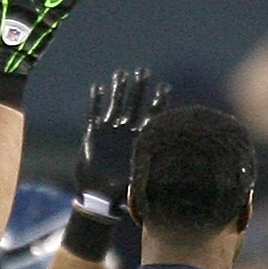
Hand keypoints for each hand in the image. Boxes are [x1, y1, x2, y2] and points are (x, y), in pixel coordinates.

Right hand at [73, 67, 164, 217]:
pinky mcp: (94, 133)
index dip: (158, 102)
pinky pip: (94, 114)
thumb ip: (152, 174)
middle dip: (140, 88)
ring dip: (118, 89)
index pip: (153, 116)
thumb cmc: (122, 192)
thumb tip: (173, 173)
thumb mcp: (141, 181)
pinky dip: (96, 101)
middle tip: (144, 71)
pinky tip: (98, 88)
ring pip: (116, 104)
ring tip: (122, 73)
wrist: (99, 197)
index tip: (165, 87)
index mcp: (141, 140)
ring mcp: (110, 130)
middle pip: (135, 104)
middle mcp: (127, 132)